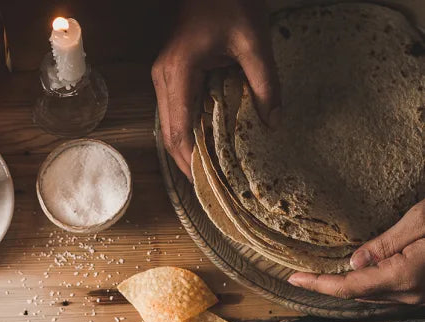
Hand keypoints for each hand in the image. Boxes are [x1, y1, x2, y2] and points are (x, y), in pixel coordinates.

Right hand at [152, 0, 279, 177]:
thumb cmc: (230, 1)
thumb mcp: (255, 40)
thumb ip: (266, 82)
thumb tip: (274, 122)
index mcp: (179, 72)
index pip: (179, 130)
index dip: (189, 161)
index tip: (205, 183)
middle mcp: (163, 77)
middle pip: (169, 134)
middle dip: (186, 162)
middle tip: (208, 187)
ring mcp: (163, 76)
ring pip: (169, 125)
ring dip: (186, 149)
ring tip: (207, 171)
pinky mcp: (170, 73)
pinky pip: (175, 111)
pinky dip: (188, 131)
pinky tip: (205, 143)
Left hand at [289, 201, 424, 303]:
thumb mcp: (421, 220)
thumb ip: (385, 242)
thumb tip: (353, 262)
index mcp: (403, 277)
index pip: (348, 287)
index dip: (318, 284)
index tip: (295, 278)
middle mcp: (408, 294)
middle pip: (357, 293)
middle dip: (330, 283)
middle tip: (305, 271)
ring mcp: (417, 296)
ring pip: (372, 293)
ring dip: (350, 283)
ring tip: (327, 270)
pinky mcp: (422, 291)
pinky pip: (387, 290)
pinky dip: (369, 281)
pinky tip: (361, 268)